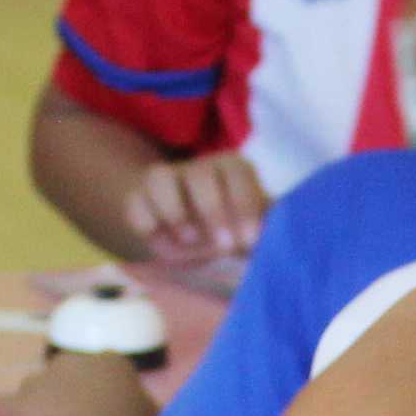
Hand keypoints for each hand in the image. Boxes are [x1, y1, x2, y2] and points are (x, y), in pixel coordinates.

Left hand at [0, 347, 154, 415]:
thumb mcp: (154, 415)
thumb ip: (144, 410)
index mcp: (109, 361)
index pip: (96, 371)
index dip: (94, 392)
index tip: (99, 412)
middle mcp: (74, 362)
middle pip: (61, 375)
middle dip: (64, 395)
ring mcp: (45, 381)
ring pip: (33, 388)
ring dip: (38, 405)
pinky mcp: (23, 404)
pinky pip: (1, 404)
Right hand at [125, 152, 269, 269]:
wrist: (193, 233)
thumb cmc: (233, 229)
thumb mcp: (255, 228)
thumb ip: (269, 229)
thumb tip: (281, 240)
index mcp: (231, 169)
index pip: (237, 173)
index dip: (244, 204)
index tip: (250, 240)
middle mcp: (198, 169)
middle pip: (200, 174)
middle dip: (212, 211)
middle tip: (224, 247)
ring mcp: (165, 180)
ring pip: (159, 178)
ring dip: (174, 212)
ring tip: (189, 241)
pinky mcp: (138, 198)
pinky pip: (134, 203)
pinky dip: (146, 224)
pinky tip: (163, 244)